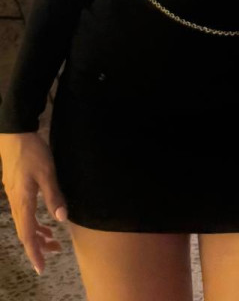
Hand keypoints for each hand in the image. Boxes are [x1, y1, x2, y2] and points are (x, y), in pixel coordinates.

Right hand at [0, 132, 67, 274]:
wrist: (14, 134)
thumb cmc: (32, 152)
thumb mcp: (47, 172)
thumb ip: (54, 196)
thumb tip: (62, 220)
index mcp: (23, 202)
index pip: (28, 235)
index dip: (35, 253)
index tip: (41, 268)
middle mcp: (16, 203)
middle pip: (25, 232)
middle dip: (39, 246)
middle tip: (55, 252)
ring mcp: (14, 196)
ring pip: (24, 223)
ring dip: (38, 234)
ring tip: (53, 240)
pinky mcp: (15, 189)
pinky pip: (24, 213)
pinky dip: (34, 222)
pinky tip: (44, 220)